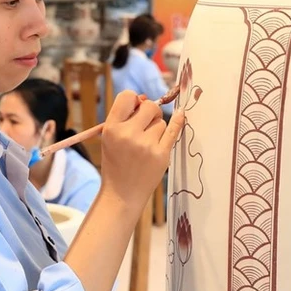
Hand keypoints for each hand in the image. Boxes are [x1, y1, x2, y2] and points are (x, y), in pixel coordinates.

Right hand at [100, 90, 184, 212]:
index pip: (127, 96)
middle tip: (146, 124)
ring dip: (157, 129)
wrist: (122, 194)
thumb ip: (124, 118)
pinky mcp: (161, 154)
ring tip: (146, 145)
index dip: (134, 99)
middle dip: (150, 112)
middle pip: (149, 106)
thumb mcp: (110, 139)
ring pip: (161, 122)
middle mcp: (128, 134)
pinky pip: (173, 130)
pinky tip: (181, 114)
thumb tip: (144, 98)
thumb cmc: (116, 163)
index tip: (136, 106)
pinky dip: (178, 121)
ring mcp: (146, 145)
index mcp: (111, 128)